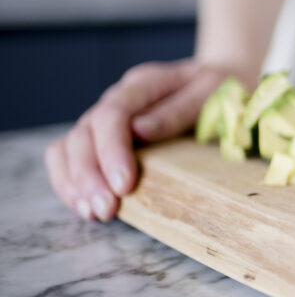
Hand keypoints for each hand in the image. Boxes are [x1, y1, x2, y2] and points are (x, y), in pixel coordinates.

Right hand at [44, 59, 243, 221]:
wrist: (222, 83)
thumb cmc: (221, 90)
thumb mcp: (212, 94)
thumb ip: (179, 110)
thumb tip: (141, 130)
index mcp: (145, 83)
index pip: (113, 113)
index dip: (113, 151)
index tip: (124, 185)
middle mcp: (118, 98)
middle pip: (85, 133)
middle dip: (90, 175)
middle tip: (107, 209)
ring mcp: (106, 116)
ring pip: (69, 145)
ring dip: (75, 182)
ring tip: (94, 213)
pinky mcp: (102, 136)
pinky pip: (69, 156)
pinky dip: (69, 181)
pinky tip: (83, 206)